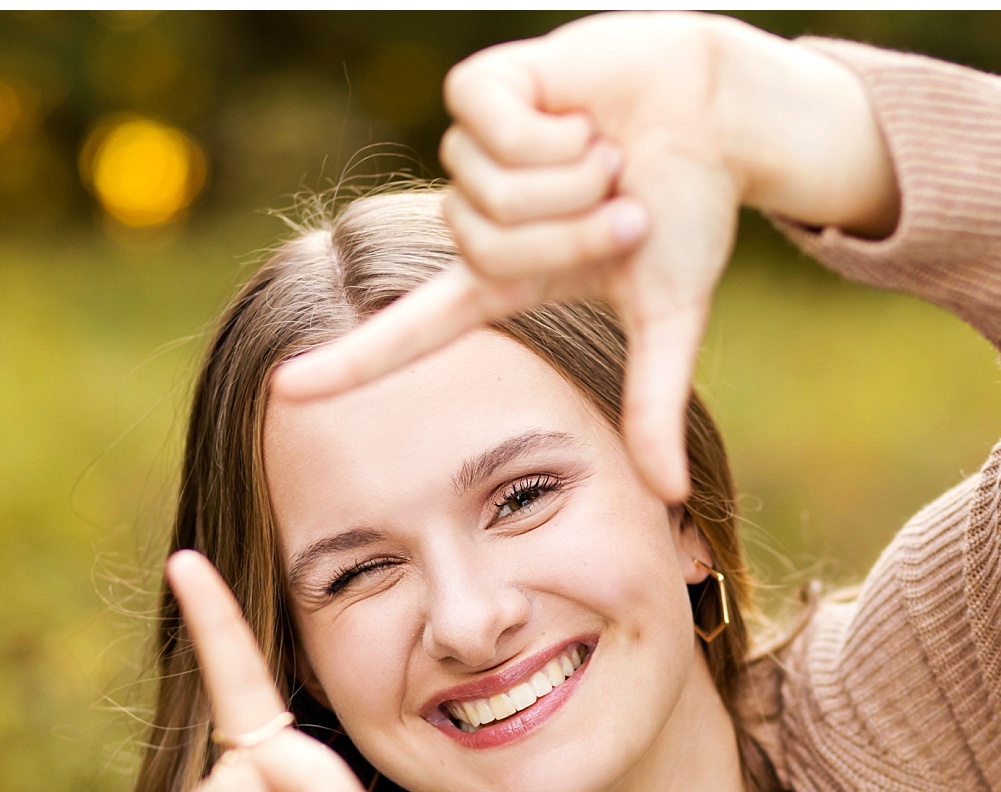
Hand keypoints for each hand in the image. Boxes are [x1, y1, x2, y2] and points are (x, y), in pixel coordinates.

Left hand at [271, 13, 896, 503]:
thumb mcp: (666, 315)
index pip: (411, 333)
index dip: (349, 365)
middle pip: (481, 248)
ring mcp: (473, 149)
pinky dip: (557, 129)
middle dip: (573, 230)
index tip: (284, 390)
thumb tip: (669, 493)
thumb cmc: (690, 208)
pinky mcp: (481, 88)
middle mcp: (475, 217)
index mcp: (504, 279)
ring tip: (609, 154)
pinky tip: (584, 111)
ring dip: (573, 178)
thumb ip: (652, 402)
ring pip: (489, 191)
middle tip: (625, 203)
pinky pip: (491, 127)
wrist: (717, 111)